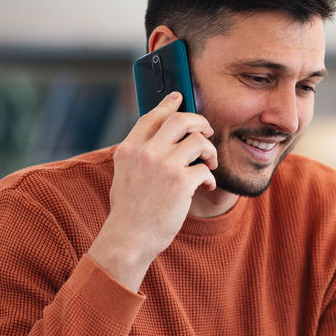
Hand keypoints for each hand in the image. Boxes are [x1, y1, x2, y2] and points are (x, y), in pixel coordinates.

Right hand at [88, 92, 216, 290]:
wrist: (129, 238)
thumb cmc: (130, 211)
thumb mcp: (125, 175)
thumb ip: (139, 154)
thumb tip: (159, 136)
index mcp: (129, 149)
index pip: (152, 116)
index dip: (168, 104)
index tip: (178, 97)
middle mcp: (145, 153)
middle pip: (180, 120)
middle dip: (199, 122)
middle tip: (208, 132)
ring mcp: (164, 166)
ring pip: (199, 141)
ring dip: (210, 151)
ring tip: (210, 163)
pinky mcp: (181, 182)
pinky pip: (206, 169)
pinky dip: (210, 177)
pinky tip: (207, 185)